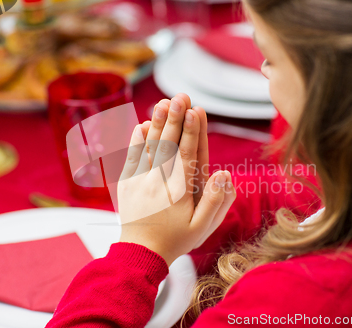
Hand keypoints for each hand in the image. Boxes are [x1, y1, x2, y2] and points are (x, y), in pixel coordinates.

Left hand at [118, 98, 235, 265]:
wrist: (140, 253)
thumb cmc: (175, 239)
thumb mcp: (202, 228)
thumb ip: (215, 201)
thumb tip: (225, 174)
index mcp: (179, 191)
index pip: (187, 155)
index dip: (191, 131)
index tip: (195, 111)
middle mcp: (159, 182)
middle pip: (168, 144)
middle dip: (174, 118)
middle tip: (180, 96)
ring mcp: (140, 181)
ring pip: (150, 147)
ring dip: (156, 123)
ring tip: (162, 102)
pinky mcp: (127, 183)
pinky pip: (131, 157)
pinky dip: (136, 140)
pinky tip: (141, 124)